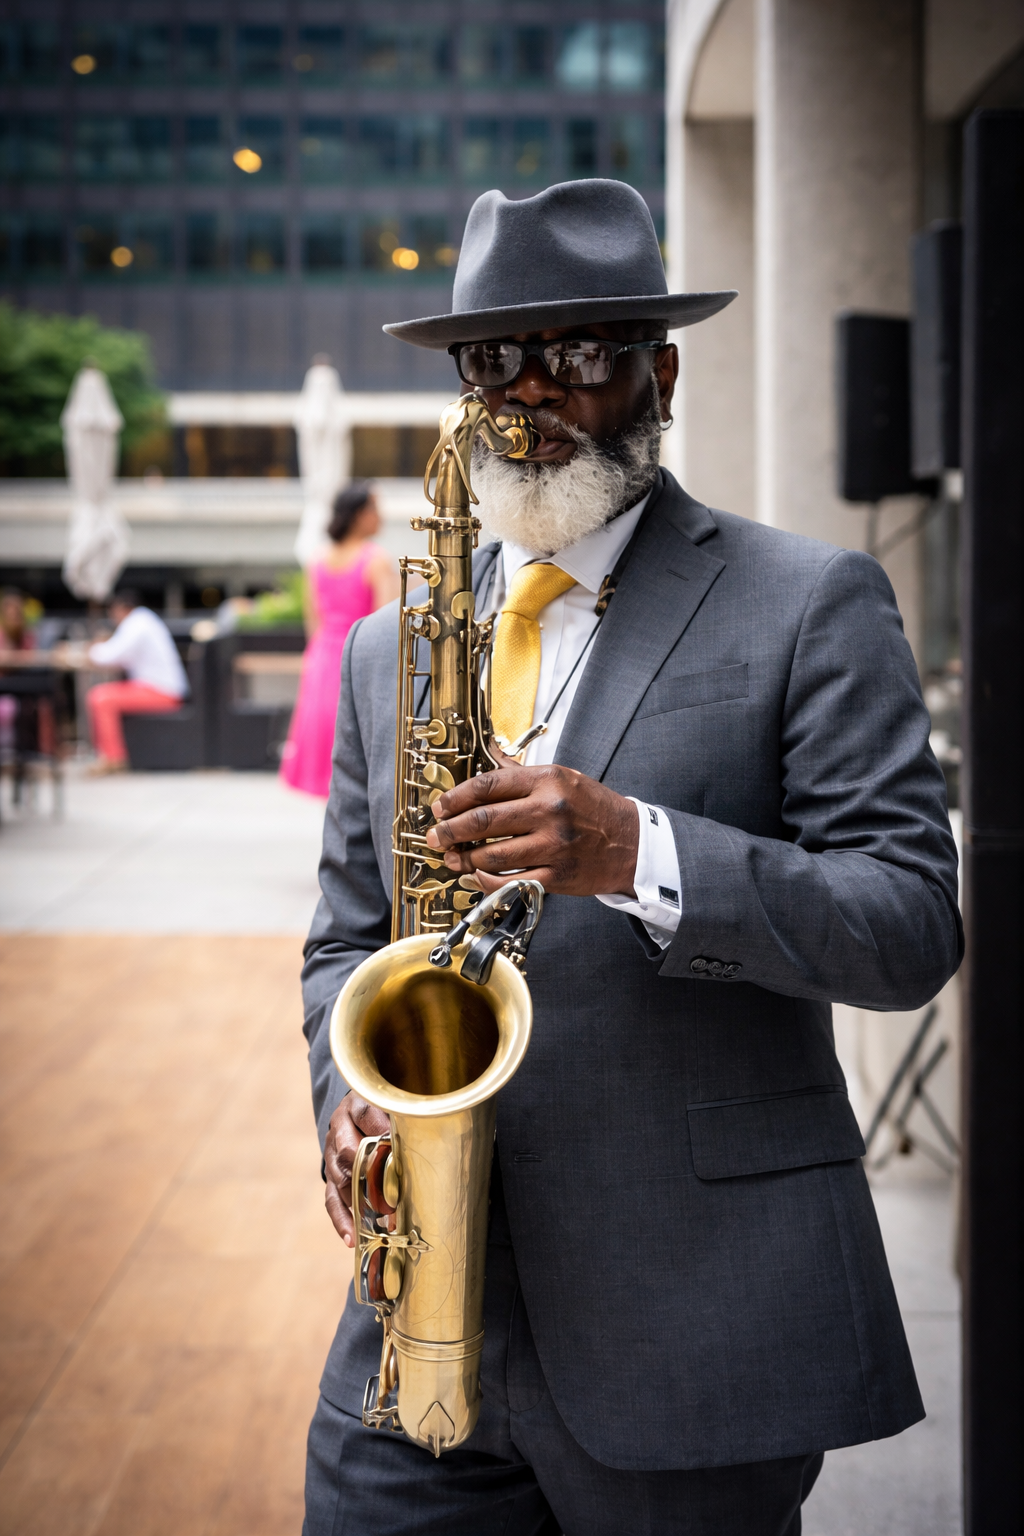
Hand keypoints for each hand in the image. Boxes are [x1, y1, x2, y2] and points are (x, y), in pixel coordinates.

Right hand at [324, 1091, 389, 1246]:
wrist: (356, 1115)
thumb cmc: (381, 1112)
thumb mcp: (389, 1107)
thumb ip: (400, 1120)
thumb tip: (414, 1145)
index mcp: (354, 1106)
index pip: (365, 1113)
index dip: (381, 1130)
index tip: (398, 1145)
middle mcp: (338, 1130)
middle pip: (348, 1151)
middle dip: (369, 1174)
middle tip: (391, 1194)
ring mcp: (331, 1155)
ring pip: (340, 1179)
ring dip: (357, 1202)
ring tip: (376, 1224)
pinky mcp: (331, 1176)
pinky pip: (331, 1199)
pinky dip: (341, 1219)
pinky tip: (351, 1238)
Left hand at [424, 746, 638, 897]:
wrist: (632, 842)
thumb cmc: (594, 809)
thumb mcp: (563, 778)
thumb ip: (522, 774)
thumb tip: (486, 761)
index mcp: (547, 781)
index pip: (488, 785)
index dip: (456, 798)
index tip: (440, 807)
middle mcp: (549, 810)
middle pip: (484, 820)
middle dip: (451, 830)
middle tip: (436, 836)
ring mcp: (552, 844)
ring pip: (492, 854)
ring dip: (465, 859)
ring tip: (453, 858)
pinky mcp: (556, 873)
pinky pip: (510, 880)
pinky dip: (487, 881)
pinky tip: (478, 876)